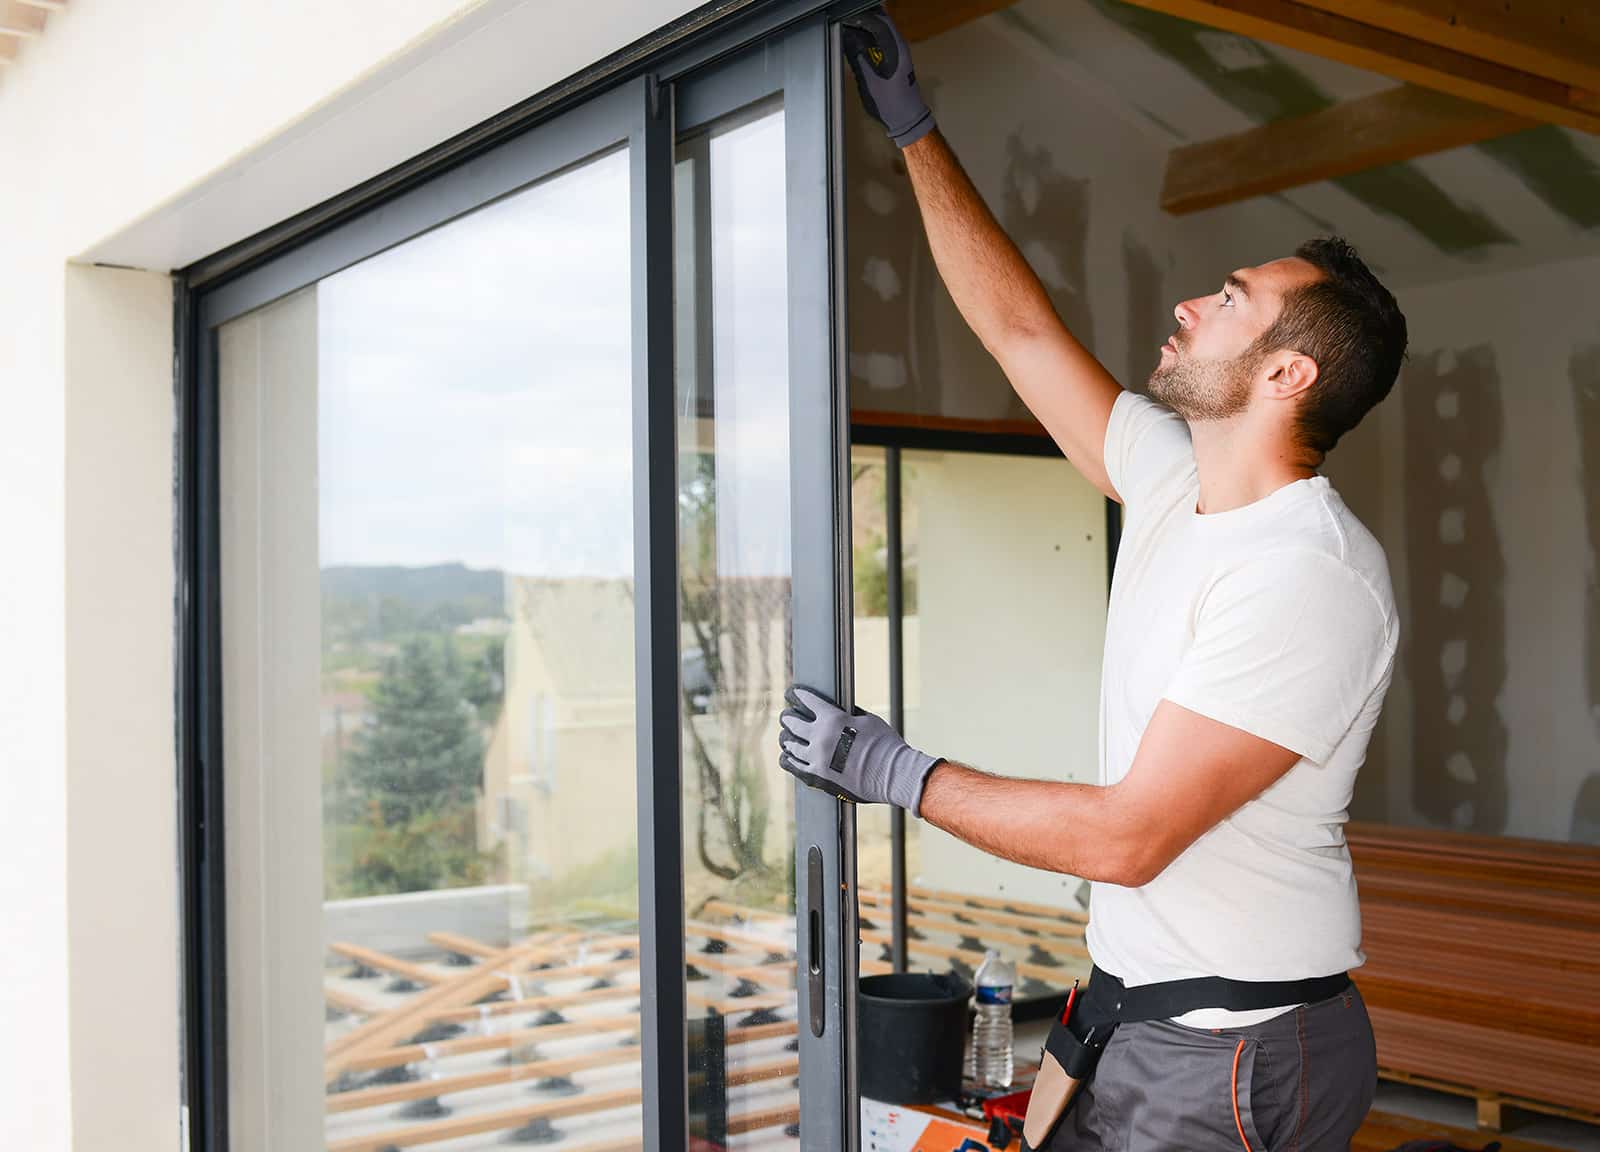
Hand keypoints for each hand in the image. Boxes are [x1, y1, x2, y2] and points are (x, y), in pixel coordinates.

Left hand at [777, 684, 943, 815]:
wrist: (893, 775)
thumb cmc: (886, 745)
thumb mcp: (868, 719)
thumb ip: (848, 713)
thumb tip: (839, 709)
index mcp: (833, 719)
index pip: (806, 700)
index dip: (796, 694)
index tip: (792, 692)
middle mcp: (820, 737)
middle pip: (792, 722)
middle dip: (788, 716)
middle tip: (787, 715)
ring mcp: (816, 759)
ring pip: (790, 744)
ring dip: (787, 737)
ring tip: (787, 736)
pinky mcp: (817, 777)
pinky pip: (793, 766)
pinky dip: (788, 758)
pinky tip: (787, 755)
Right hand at [841, 8, 934, 147]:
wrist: (907, 119)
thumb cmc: (892, 104)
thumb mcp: (871, 83)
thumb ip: (859, 60)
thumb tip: (849, 41)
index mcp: (897, 49)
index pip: (881, 22)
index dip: (864, 17)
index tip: (848, 19)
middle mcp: (900, 46)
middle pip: (882, 22)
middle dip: (864, 20)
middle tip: (846, 23)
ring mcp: (899, 52)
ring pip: (882, 30)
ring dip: (866, 28)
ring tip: (849, 29)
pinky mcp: (896, 58)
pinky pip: (882, 40)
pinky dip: (870, 37)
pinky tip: (858, 41)